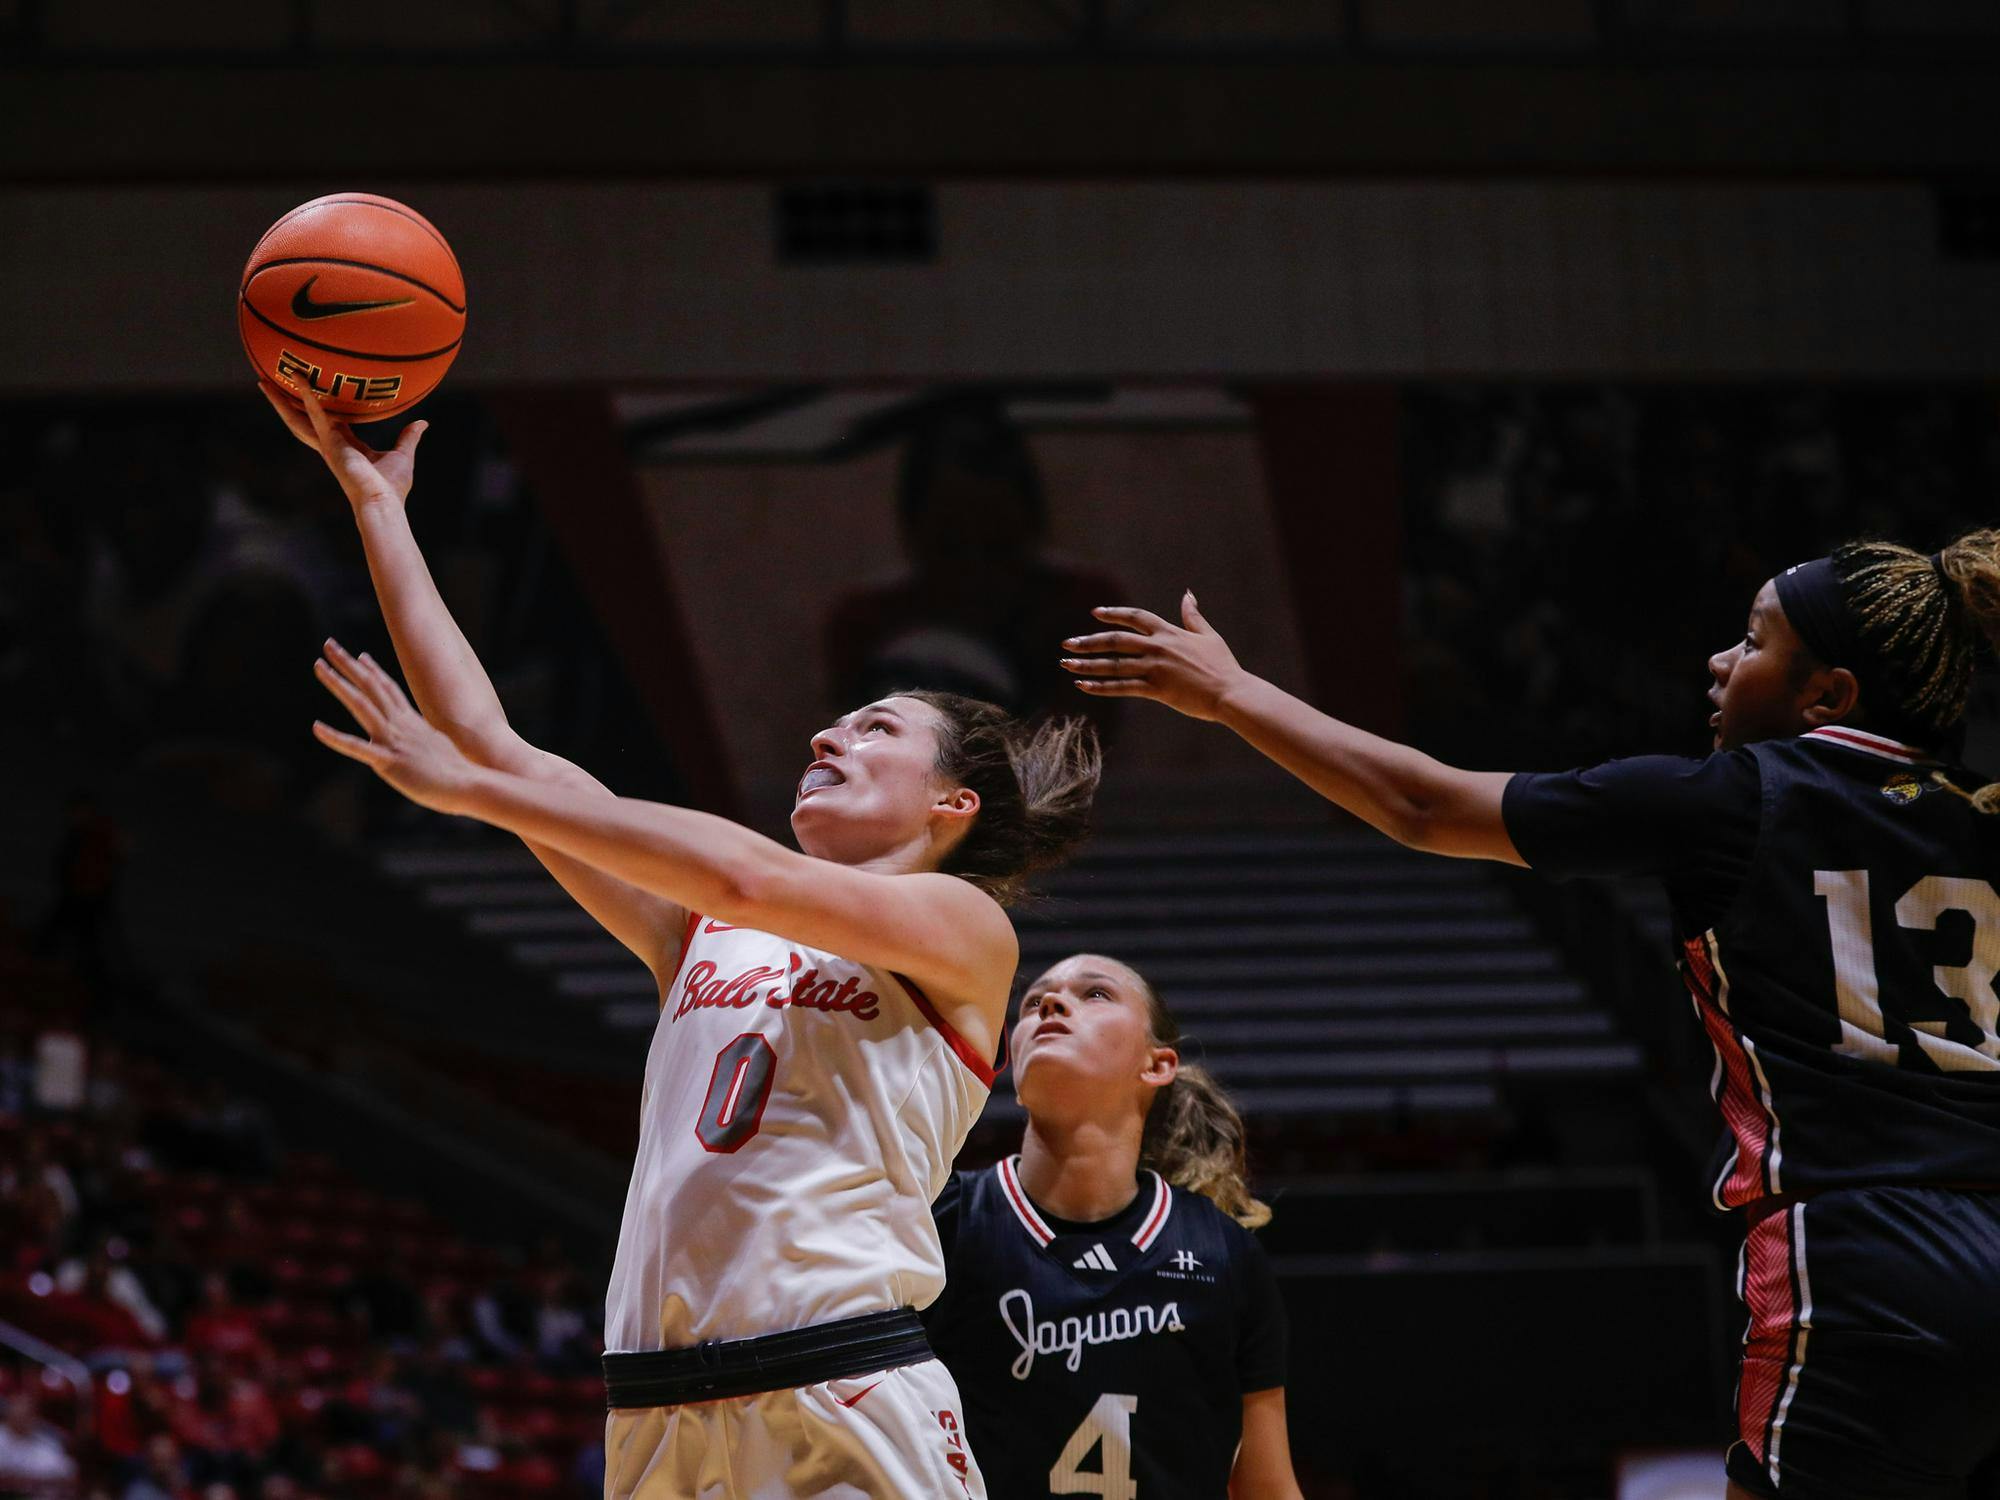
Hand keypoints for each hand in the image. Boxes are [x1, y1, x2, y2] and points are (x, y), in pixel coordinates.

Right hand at [261, 381, 427, 513]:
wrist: (382, 503)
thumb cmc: (391, 488)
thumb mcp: (402, 455)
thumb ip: (408, 437)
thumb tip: (422, 423)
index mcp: (347, 447)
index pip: (329, 422)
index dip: (319, 409)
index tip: (312, 395)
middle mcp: (331, 445)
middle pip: (302, 419)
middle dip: (285, 405)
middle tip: (269, 387)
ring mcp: (327, 443)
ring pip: (298, 415)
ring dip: (281, 399)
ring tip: (263, 381)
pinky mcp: (329, 441)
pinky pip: (316, 411)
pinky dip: (307, 394)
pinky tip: (299, 377)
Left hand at [312, 640, 478, 814]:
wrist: (468, 783)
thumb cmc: (458, 771)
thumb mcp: (439, 747)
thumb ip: (425, 741)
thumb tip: (425, 741)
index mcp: (412, 721)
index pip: (389, 688)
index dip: (372, 671)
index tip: (359, 656)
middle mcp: (400, 724)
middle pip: (371, 686)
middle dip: (347, 664)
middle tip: (329, 645)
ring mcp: (393, 740)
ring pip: (360, 704)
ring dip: (338, 683)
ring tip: (319, 666)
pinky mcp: (388, 761)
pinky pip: (356, 747)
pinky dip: (334, 737)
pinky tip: (316, 727)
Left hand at [1061, 591, 1247, 721]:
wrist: (1230, 692)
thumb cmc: (1223, 666)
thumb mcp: (1208, 635)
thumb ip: (1193, 616)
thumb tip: (1188, 594)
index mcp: (1169, 632)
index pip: (1135, 617)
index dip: (1114, 614)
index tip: (1095, 613)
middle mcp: (1158, 647)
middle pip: (1115, 640)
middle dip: (1088, 641)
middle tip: (1067, 644)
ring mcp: (1155, 668)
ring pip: (1113, 664)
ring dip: (1087, 664)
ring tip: (1066, 664)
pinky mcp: (1155, 690)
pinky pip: (1121, 687)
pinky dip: (1101, 687)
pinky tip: (1083, 686)